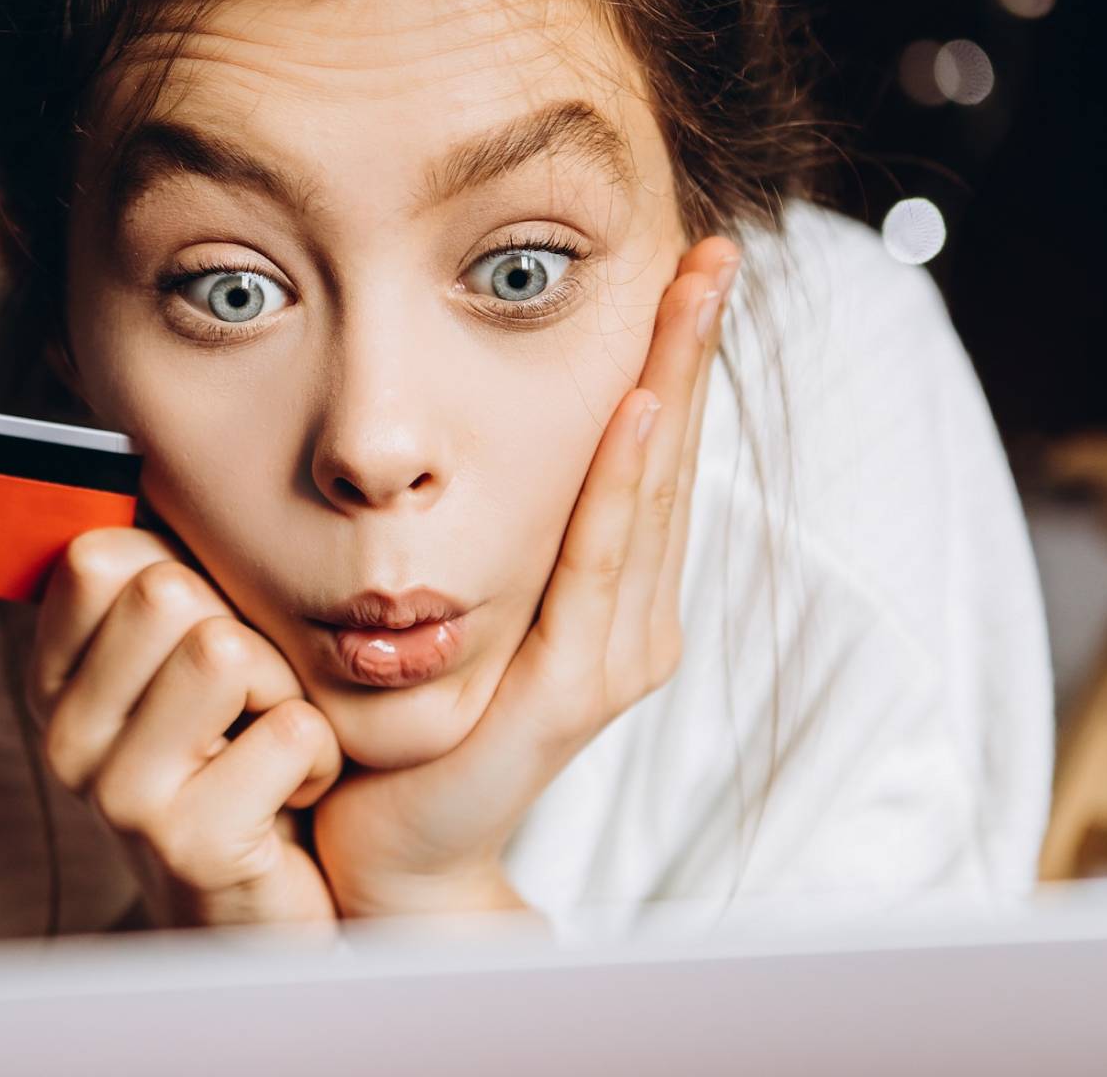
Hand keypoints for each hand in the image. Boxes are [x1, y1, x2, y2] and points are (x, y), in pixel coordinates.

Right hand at [27, 526, 343, 928]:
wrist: (274, 919)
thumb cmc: (243, 770)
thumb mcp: (187, 668)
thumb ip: (159, 578)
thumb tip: (126, 429)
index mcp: (57, 681)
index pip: (99, 555)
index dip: (185, 576)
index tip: (203, 640)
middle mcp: (67, 737)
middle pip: (165, 591)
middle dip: (245, 636)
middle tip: (249, 706)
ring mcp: (119, 797)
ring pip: (224, 649)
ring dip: (285, 693)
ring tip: (268, 747)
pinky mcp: (189, 846)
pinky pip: (291, 728)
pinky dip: (321, 757)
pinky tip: (291, 800)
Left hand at [309, 235, 742, 918]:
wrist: (393, 854)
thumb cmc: (407, 728)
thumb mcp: (453, 608)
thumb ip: (481, 540)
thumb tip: (448, 442)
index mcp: (609, 598)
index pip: (646, 457)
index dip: (671, 362)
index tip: (685, 270)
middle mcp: (631, 622)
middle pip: (668, 461)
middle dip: (689, 351)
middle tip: (713, 253)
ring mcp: (613, 656)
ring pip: (648, 497)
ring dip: (671, 387)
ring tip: (693, 295)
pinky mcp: (575, 691)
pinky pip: (599, 567)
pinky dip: (623, 487)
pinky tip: (638, 412)